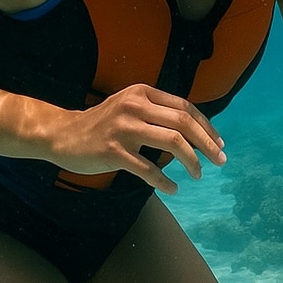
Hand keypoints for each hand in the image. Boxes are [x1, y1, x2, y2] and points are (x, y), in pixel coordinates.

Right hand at [50, 84, 225, 193]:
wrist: (62, 134)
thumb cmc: (103, 123)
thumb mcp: (130, 106)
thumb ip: (158, 111)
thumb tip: (197, 128)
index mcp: (142, 93)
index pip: (185, 108)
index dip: (207, 127)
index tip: (220, 143)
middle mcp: (135, 106)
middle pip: (184, 124)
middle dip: (208, 144)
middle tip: (221, 160)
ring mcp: (124, 128)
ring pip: (172, 143)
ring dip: (192, 162)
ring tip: (199, 174)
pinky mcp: (113, 152)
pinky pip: (148, 169)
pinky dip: (164, 181)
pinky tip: (173, 188)